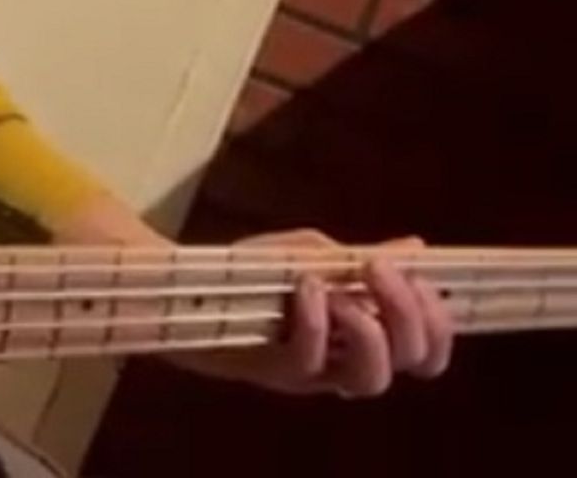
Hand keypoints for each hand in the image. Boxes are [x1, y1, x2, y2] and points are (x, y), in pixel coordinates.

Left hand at [177, 228, 454, 396]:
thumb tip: (416, 247)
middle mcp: (345, 362)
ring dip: (367, 327)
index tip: (419, 273)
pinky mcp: (273, 370)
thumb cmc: (253, 275)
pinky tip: (305, 287)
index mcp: (363, 336)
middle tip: (378, 268)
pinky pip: (309, 361)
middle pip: (411, 362)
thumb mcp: (310, 256)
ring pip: (371, 378)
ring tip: (339, 288)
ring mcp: (311, 372)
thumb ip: (358, 260)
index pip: (428, 351)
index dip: (438, 319)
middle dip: (407, 312)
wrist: (186, 286)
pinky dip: (315, 321)